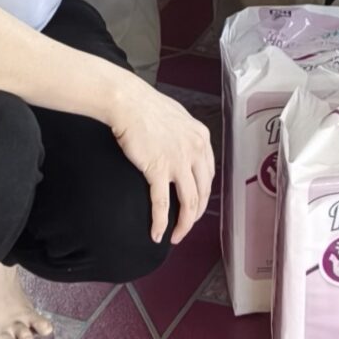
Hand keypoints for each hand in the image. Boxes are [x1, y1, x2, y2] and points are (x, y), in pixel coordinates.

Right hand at [106, 72, 215, 244]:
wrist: (128, 102)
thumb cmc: (146, 106)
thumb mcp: (177, 118)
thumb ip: (185, 136)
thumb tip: (182, 149)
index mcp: (201, 138)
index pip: (209, 175)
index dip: (203, 195)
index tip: (195, 206)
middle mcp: (195, 150)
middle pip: (203, 192)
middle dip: (195, 215)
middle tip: (185, 227)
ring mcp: (178, 161)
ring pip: (189, 202)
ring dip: (183, 224)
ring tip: (175, 236)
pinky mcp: (158, 169)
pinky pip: (162, 203)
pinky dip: (160, 222)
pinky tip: (157, 233)